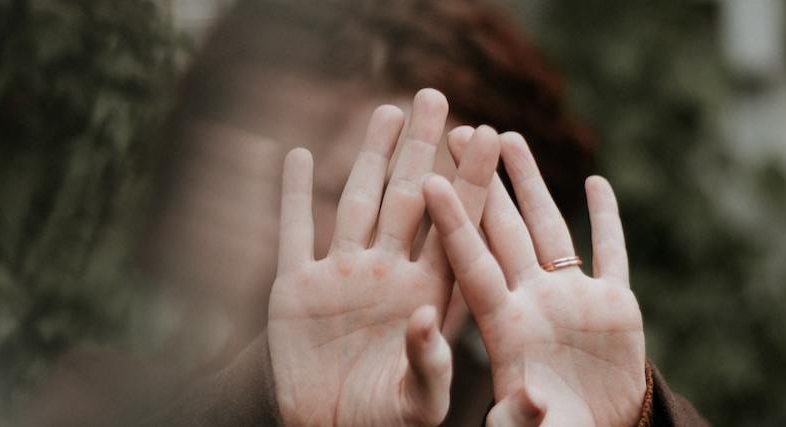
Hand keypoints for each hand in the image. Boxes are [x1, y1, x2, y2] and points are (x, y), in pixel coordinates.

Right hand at [267, 90, 500, 425]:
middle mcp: (388, 276)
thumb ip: (430, 364)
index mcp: (428, 297)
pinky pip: (295, 232)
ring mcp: (342, 278)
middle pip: (410, 200)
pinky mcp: (296, 290)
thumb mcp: (417, 403)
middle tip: (437, 96)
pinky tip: (299, 156)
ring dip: (370, 157)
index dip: (472, 181)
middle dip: (423, 149)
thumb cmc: (385, 426)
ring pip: (359, 203)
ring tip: (388, 110)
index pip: (456, 228)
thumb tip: (428, 319)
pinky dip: (294, 195)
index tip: (492, 135)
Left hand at [427, 128, 646, 425]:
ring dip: (531, 183)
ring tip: (509, 137)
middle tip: (458, 130)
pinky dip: (607, 219)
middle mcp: (532, 301)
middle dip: (484, 180)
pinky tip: (596, 182)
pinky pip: (610, 254)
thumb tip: (524, 397)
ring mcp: (572, 299)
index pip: (472, 263)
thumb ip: (521, 415)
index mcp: (504, 326)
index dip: (454, 222)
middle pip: (502, 229)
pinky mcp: (614, 306)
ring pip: (548, 227)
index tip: (430, 179)